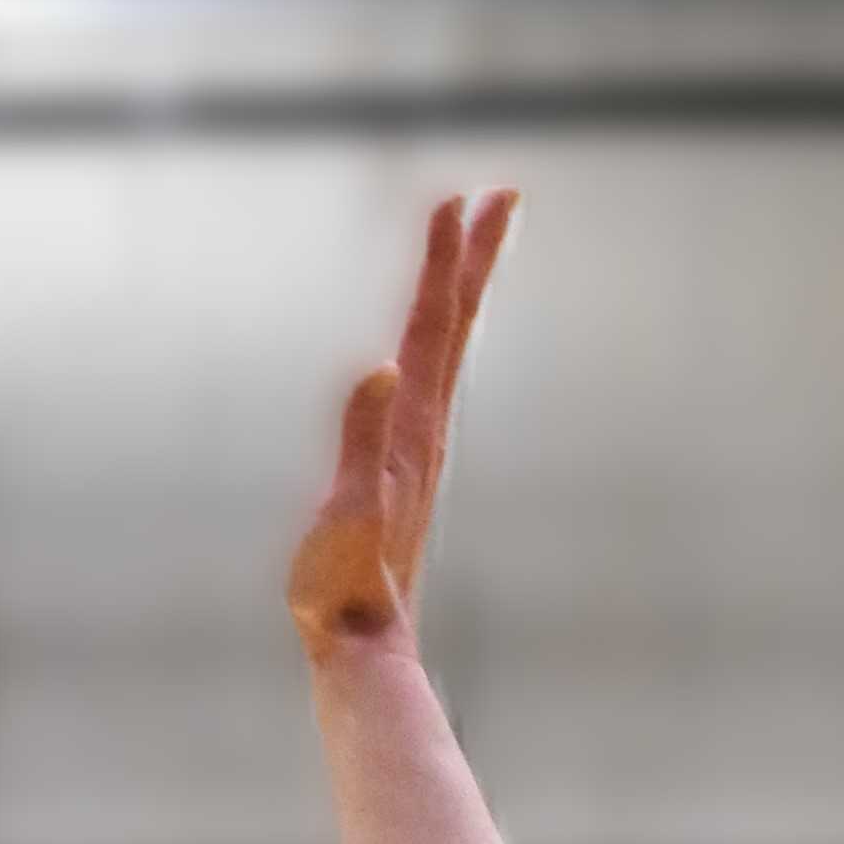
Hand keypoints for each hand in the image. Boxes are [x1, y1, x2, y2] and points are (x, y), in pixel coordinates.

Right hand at [288, 188, 514, 657]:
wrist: (362, 647)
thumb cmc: (343, 587)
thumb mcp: (347, 514)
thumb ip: (362, 442)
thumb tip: (380, 368)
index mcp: (412, 428)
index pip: (431, 328)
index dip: (442, 264)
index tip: (457, 198)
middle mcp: (425, 427)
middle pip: (455, 327)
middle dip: (473, 260)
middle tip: (499, 195)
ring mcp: (418, 445)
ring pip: (447, 351)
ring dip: (461, 294)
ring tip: (471, 248)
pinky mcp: (405, 465)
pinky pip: (428, 380)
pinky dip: (434, 341)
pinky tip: (427, 341)